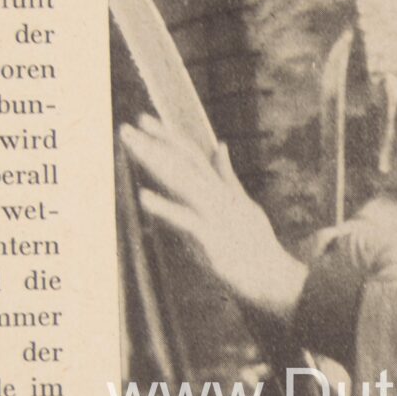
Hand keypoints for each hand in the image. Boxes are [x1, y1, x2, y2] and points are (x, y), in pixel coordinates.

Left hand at [120, 114, 307, 321]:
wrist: (271, 276)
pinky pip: (185, 220)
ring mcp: (215, 214)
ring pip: (181, 182)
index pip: (190, 154)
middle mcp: (216, 195)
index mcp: (220, 188)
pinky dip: (165, 208)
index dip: (167, 135)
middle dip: (153, 145)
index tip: (143, 119)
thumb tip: (220, 146)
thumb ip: (227, 175)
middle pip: (181, 163)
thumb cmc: (254, 243)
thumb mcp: (241, 202)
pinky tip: (144, 197)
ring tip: (130, 149)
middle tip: (125, 129)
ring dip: (154, 163)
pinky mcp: (212, 238)